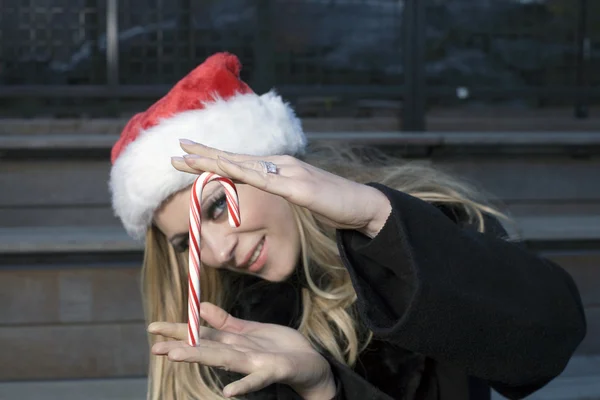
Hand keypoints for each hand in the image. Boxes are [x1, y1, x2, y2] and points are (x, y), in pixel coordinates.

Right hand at [149, 302, 335, 398]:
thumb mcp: (250, 330)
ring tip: (178, 356)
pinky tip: (228, 392)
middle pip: (206, 348)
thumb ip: (226, 322)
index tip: (153, 329)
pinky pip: (256, 379)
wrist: (310, 363)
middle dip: (181, 347)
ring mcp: (253, 363)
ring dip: (201, 358)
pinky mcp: (272, 370)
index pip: (200, 334)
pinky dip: (243, 385)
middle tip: (156, 348)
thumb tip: (201, 307)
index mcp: (232, 342)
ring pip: (224, 359)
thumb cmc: (279, 348)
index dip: (177, 331)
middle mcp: (238, 354)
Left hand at [172, 140, 391, 236]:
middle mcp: (281, 165)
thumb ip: (282, 189)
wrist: (362, 205)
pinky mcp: (300, 188)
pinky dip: (243, 174)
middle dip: (204, 154)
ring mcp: (290, 173)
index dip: (213, 157)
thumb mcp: (300, 195)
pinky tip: (226, 169)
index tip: (188, 154)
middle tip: (176, 148)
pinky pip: (267, 181)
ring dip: (215, 160)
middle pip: (236, 158)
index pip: (240, 162)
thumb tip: (265, 188)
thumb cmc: (332, 203)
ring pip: (245, 165)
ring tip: (189, 157)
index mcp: (279, 168)